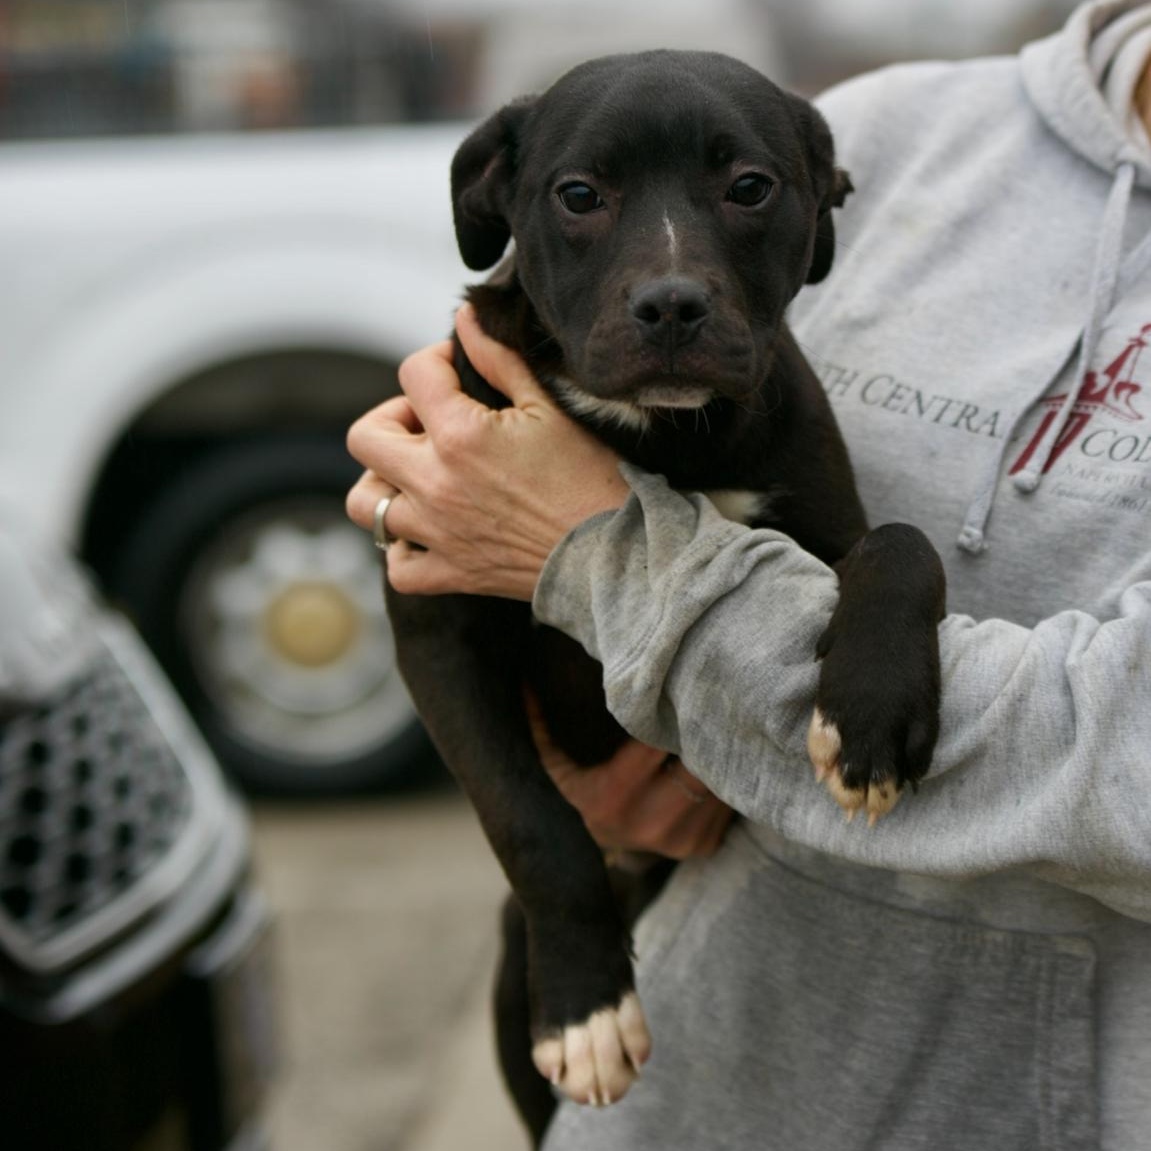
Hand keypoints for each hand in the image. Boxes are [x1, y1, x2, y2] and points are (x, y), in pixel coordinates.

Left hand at [346, 304, 629, 599]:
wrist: (613, 552)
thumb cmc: (589, 476)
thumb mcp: (547, 406)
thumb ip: (498, 358)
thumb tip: (465, 318)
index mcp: (459, 434)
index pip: (413, 373)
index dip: (435, 361)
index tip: (457, 371)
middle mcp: (434, 483)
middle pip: (365, 437)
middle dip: (391, 418)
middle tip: (427, 423)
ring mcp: (437, 532)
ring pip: (365, 504)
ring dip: (383, 483)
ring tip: (416, 476)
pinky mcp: (450, 573)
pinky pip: (398, 567)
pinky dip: (403, 549)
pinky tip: (427, 532)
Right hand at [526, 692, 733, 860]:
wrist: (600, 859)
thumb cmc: (578, 794)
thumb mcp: (553, 764)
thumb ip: (541, 725)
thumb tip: (522, 682)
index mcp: (614, 795)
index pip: (659, 741)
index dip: (670, 714)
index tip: (674, 692)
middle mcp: (651, 822)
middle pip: (697, 761)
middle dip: (699, 733)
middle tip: (700, 706)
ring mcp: (682, 838)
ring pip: (716, 779)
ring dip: (713, 754)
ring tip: (706, 730)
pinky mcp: (704, 845)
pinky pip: (726, 799)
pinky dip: (719, 778)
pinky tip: (705, 763)